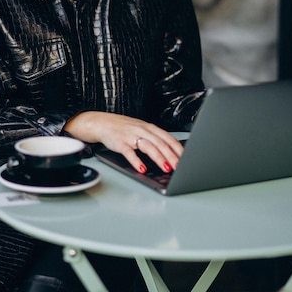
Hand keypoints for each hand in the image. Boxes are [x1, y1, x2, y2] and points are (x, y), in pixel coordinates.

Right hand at [64, 111, 183, 173]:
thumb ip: (155, 140)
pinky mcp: (120, 143)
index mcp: (150, 127)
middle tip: (180, 168)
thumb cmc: (125, 129)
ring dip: (158, 158)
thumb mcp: (142, 130)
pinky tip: (142, 168)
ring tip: (166, 168)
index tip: (188, 159)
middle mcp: (142, 130)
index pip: (168, 138)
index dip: (178, 149)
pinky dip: (136, 161)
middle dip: (172, 156)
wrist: (103, 123)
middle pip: (160, 143)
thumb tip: (172, 155)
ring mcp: (131, 136)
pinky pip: (129, 152)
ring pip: (148, 147)